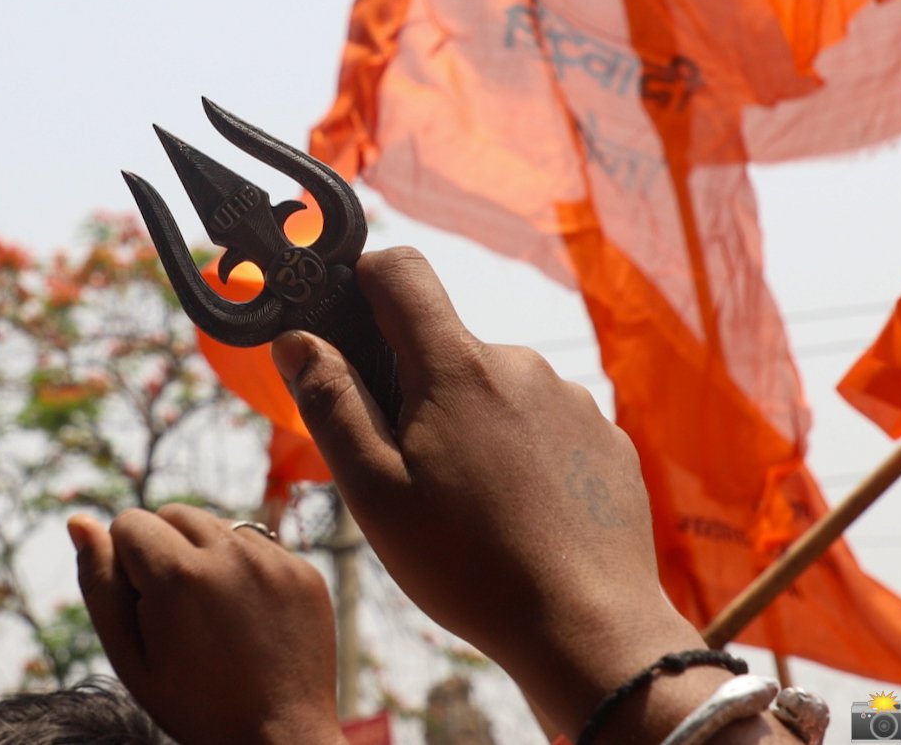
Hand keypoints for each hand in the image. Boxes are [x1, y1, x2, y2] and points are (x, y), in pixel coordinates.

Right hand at [69, 505, 344, 744]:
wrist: (281, 741)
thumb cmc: (195, 706)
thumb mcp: (131, 659)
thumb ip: (99, 586)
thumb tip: (79, 521)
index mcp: (179, 576)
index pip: (129, 522)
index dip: (126, 565)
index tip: (144, 608)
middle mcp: (231, 555)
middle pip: (174, 514)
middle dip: (164, 550)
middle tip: (176, 612)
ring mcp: (275, 561)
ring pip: (218, 525)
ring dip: (205, 555)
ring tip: (213, 616)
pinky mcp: (304, 573)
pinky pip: (260, 546)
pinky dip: (245, 569)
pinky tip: (247, 619)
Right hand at [270, 247, 724, 741]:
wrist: (589, 630)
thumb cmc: (468, 566)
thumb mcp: (374, 491)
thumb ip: (331, 403)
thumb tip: (296, 339)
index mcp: (456, 367)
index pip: (400, 270)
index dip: (363, 281)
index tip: (346, 325)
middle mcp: (520, 365)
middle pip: (446, 345)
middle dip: (416, 389)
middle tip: (407, 471)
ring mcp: (572, 401)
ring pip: (496, 390)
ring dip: (471, 426)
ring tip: (469, 509)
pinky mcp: (605, 441)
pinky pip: (545, 427)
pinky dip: (521, 456)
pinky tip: (518, 518)